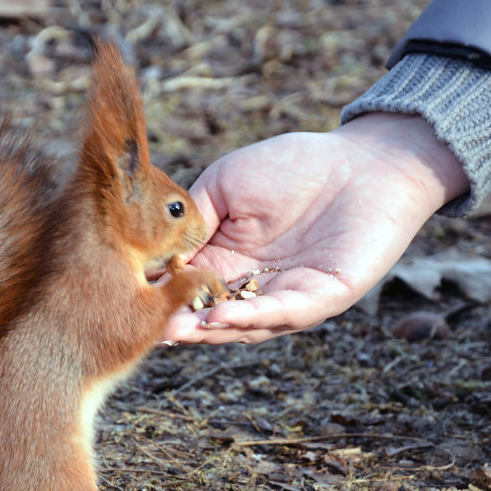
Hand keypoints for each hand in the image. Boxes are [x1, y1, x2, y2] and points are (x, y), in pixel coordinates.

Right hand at [163, 112, 468, 343]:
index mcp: (229, 261)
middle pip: (214, 315)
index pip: (190, 288)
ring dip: (213, 329)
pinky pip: (287, 312)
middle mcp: (256, 286)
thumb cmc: (294, 166)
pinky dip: (255, 316)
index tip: (127, 300)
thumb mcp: (224, 185)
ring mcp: (291, 296)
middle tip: (147, 330)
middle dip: (182, 325)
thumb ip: (194, 218)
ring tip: (178, 330)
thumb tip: (157, 252)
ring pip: (247, 323)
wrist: (362, 159)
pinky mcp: (325, 296)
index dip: (162, 295)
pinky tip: (224, 316)